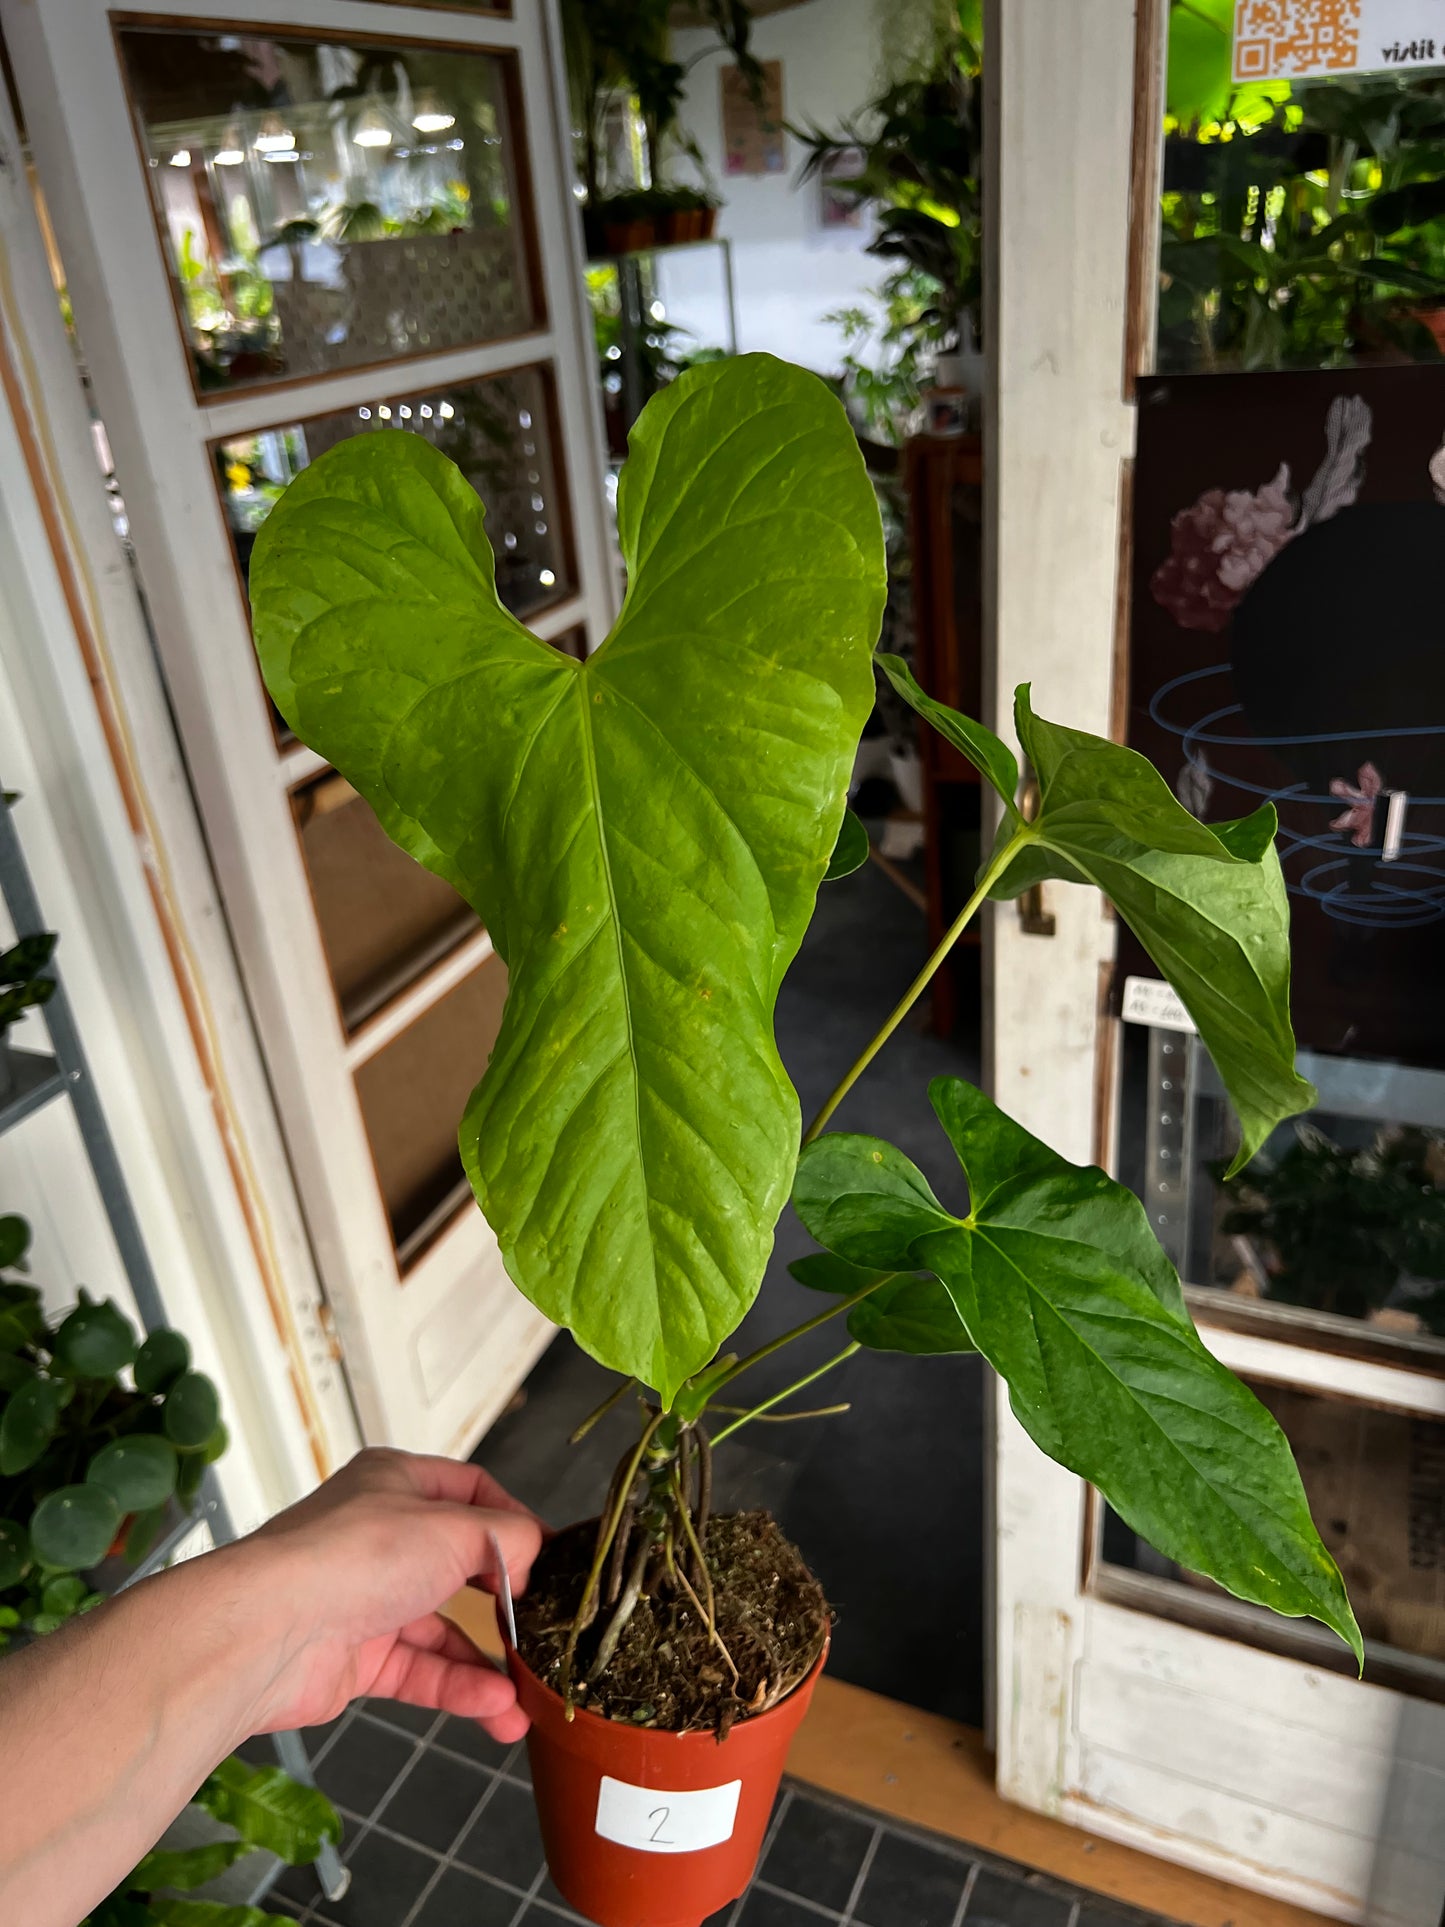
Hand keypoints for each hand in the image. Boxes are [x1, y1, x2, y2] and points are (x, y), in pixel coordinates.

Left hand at [229, 1448, 542, 1742]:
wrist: (269, 1632)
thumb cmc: (357, 1556)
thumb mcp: (453, 1529)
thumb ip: (507, 1539)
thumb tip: (534, 1555)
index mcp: (397, 1483)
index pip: (472, 1491)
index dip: (515, 1522)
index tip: (554, 1558)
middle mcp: (383, 1537)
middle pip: (460, 1566)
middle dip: (506, 1601)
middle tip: (547, 1626)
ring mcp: (368, 1600)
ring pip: (443, 1629)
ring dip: (489, 1662)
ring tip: (532, 1693)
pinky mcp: (357, 1658)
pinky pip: (420, 1671)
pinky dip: (459, 1688)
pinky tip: (497, 1708)